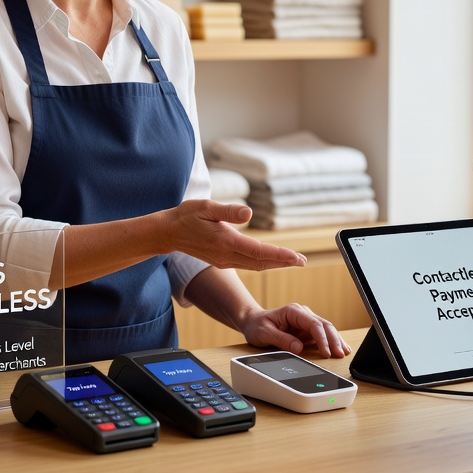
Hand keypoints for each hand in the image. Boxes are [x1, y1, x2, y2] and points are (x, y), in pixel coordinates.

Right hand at [158, 199, 306, 270]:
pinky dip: (264, 263)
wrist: (168, 232)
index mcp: (225, 241)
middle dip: (284, 262)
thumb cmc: (187, 215)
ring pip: (256, 266)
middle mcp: (226, 255)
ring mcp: (224, 260)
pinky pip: (248, 265)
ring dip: (276, 264)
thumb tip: (249, 212)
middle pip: (261, 262)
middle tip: (303, 261)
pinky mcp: (222, 261)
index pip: (259, 251)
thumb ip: (228, 210)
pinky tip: (272, 261)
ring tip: (294, 261)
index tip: (297, 257)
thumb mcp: (206, 206)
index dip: (280, 255)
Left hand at [239, 303, 351, 358]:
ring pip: (326, 329)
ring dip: (336, 340)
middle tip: (339, 354)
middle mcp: (303, 314)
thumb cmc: (257, 325)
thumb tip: (299, 348)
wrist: (253, 322)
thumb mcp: (264, 333)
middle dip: (334, 340)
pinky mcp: (307, 330)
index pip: (314, 324)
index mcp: (294, 312)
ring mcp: (306, 322)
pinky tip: (340, 348)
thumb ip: (281, 340)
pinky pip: (322, 335)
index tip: (326, 352)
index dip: (322, 339)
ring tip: (344, 352)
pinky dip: (331, 342)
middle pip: (324, 325)